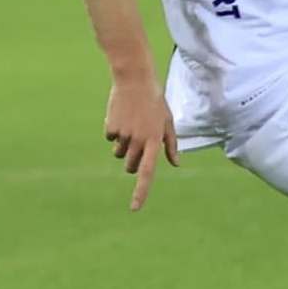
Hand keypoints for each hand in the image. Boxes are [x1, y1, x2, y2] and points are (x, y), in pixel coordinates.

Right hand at [103, 77, 177, 208]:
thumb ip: (171, 144)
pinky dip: (114, 131)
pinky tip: (121, 115)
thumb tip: (176, 164)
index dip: (141, 192)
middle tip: (137, 142)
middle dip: (132, 161)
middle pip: (130, 166)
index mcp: (154, 141)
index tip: (134, 209)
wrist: (134, 79)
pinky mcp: (111, 128)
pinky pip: (110, 139)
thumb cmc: (155, 100)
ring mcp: (124, 134)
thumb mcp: (167, 121)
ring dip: (123, 146)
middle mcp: (138, 140)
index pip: (147, 173)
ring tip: (131, 123)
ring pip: (119, 154)